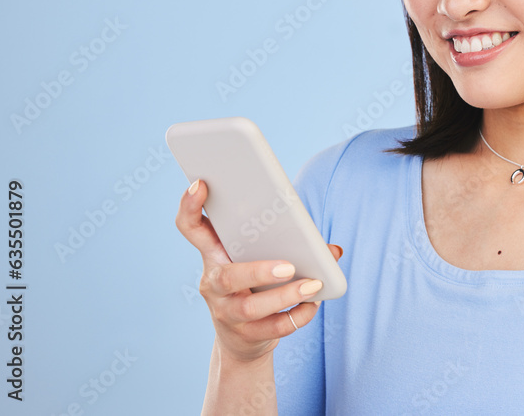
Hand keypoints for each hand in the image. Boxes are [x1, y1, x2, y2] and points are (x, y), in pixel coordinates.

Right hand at [174, 178, 343, 363]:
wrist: (243, 339)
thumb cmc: (255, 286)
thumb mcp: (262, 260)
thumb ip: (294, 246)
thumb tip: (333, 250)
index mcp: (215, 254)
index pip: (191, 228)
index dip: (190, 206)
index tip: (202, 183)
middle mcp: (213, 283)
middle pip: (227, 276)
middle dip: (258, 270)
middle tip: (289, 266)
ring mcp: (225, 312)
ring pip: (250, 307)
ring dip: (286, 295)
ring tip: (314, 285)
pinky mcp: (244, 335)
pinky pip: (272, 328)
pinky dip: (297, 316)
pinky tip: (312, 306)